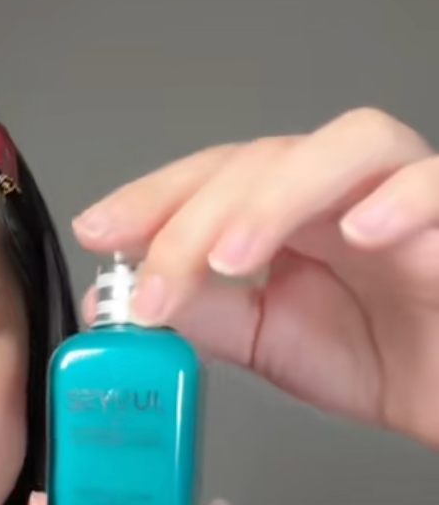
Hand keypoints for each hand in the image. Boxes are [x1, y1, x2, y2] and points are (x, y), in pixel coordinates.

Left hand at [74, 108, 438, 448]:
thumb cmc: (381, 358)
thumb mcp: (270, 339)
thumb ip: (203, 316)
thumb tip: (117, 305)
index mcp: (293, 214)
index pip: (215, 179)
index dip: (154, 199)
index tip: (100, 231)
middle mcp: (343, 190)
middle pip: (263, 160)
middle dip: (195, 217)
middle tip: (156, 284)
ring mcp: (405, 194)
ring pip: (347, 146)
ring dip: (277, 198)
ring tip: (231, 258)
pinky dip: (402, 200)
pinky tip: (359, 232)